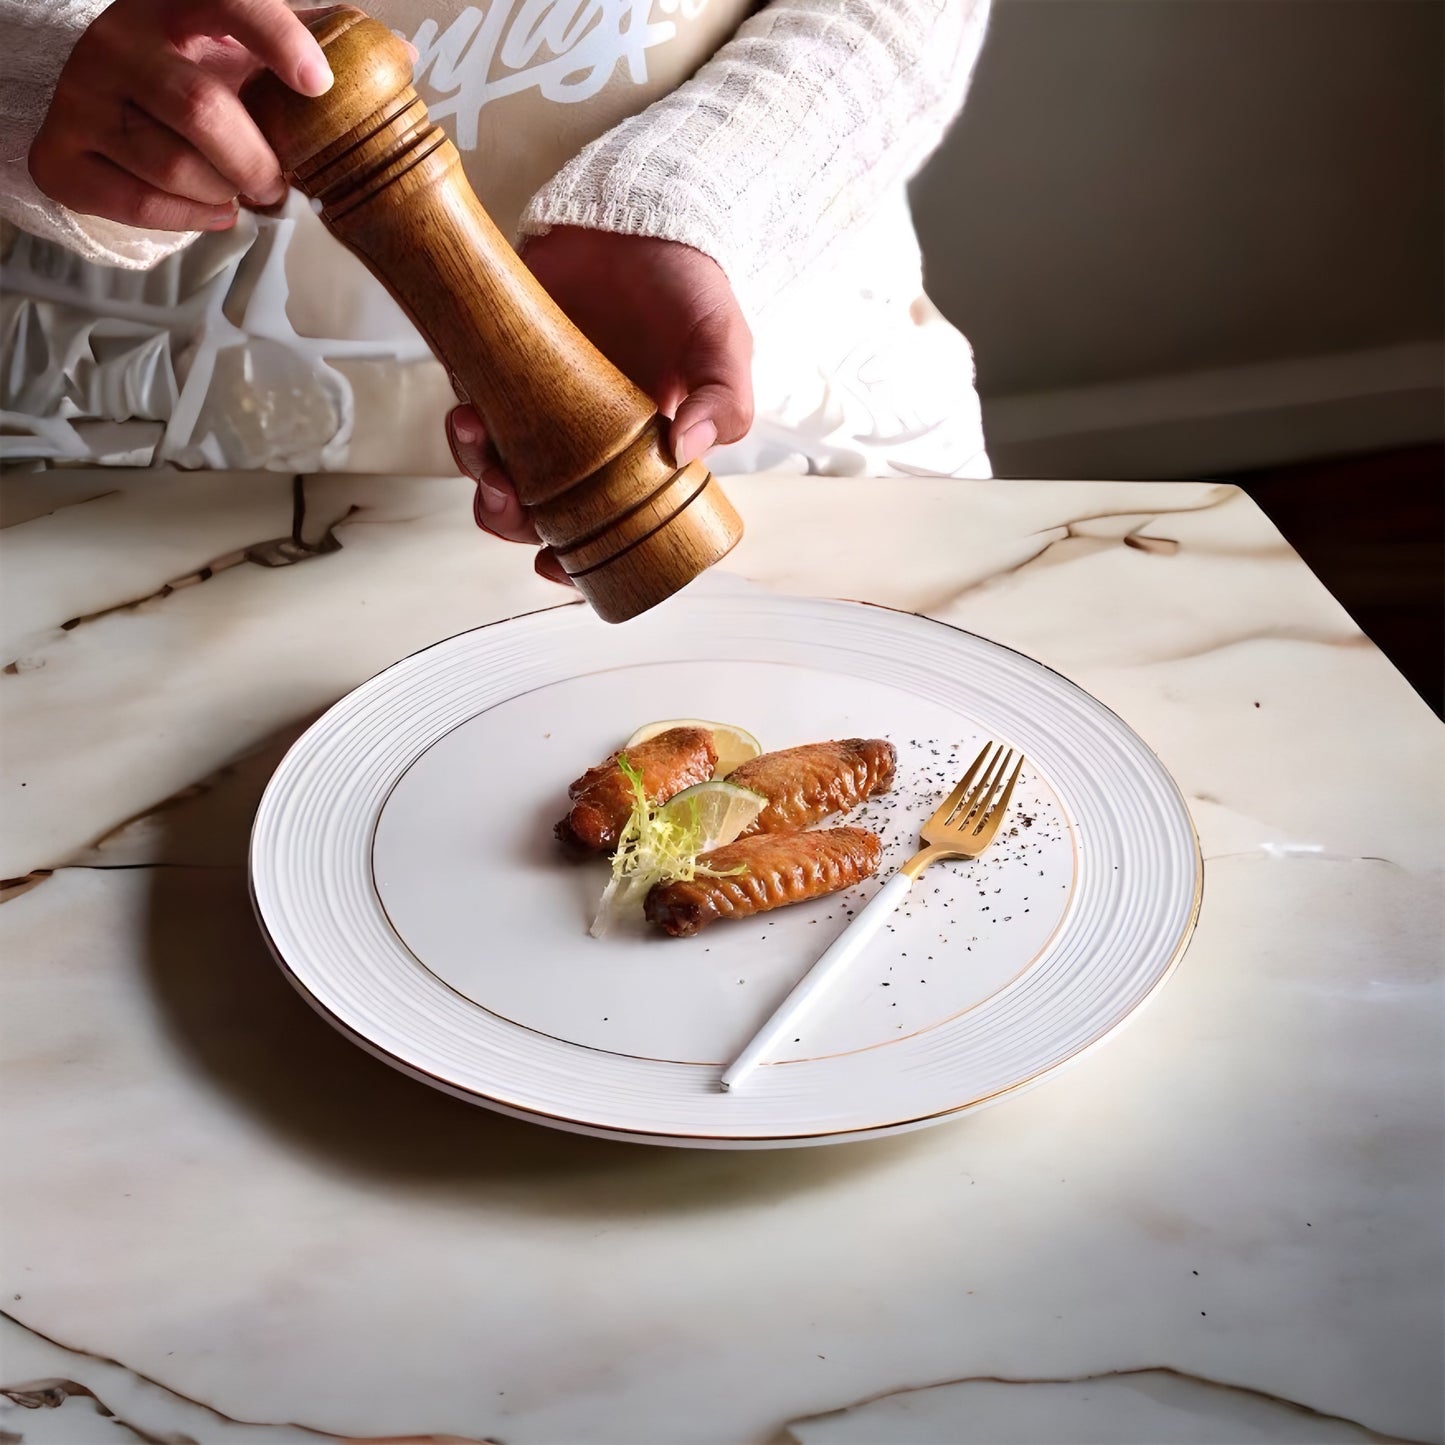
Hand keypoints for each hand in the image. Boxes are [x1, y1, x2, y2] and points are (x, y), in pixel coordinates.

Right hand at [29, 0, 334, 231]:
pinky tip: (214, 207)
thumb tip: (399, 56)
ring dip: (227, 193)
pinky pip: (141, 205)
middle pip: (199, 108)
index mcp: (170, 2)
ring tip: (241, 189)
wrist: (106, 105)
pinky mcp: (61, 155)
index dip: (277, 38)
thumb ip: (315, 44)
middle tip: (278, 184)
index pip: (227, 0)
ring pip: (173, 167)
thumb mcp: (245, 48)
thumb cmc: (197, 74)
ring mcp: (80, 97)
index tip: (318, 83)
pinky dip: (192, 218)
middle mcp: (116, 41)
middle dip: (256, 162)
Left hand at [446, 226, 752, 586]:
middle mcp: (583, 447)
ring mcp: (536, 409)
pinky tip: (468, 398)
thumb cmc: (687, 289)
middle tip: (510, 495)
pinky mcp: (496, 368)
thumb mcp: (724, 344)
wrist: (635, 218)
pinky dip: (461, 418)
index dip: (576, 565)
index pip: (605, 533)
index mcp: (639, 462)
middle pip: (534, 515)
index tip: (556, 570)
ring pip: (492, 470)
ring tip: (477, 432)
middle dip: (511, 519)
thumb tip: (690, 448)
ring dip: (476, 468)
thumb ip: (725, 399)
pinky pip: (468, 410)